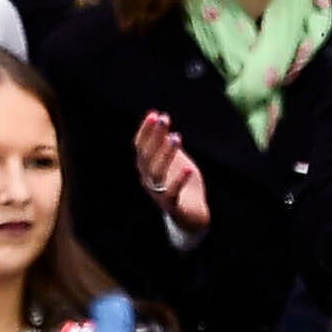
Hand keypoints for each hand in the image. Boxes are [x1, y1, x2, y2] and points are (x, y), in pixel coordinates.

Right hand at [133, 110, 210, 231]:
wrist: (191, 217)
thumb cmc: (180, 185)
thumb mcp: (172, 160)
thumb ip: (165, 143)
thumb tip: (161, 117)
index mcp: (146, 168)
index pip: (140, 147)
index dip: (146, 130)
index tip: (154, 113)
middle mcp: (148, 181)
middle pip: (147, 157)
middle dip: (155, 136)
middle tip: (164, 119)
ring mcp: (158, 194)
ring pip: (157, 173)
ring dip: (166, 154)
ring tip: (176, 137)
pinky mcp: (172, 207)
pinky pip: (172, 194)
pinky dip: (179, 181)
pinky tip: (189, 168)